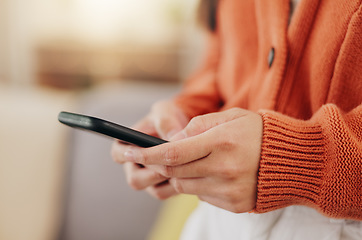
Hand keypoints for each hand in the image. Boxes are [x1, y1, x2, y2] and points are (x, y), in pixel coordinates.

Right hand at [111, 100, 188, 199]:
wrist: (185, 129)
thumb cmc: (168, 118)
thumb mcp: (165, 113)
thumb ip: (166, 122)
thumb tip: (171, 138)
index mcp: (127, 147)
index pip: (118, 154)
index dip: (126, 155)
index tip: (140, 150)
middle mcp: (136, 167)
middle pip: (136, 180)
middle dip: (155, 172)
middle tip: (171, 163)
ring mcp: (150, 180)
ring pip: (155, 190)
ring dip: (170, 180)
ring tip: (186, 165)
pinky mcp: (165, 187)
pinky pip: (169, 193)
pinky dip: (180, 185)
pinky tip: (193, 172)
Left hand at [122, 108, 262, 212]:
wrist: (295, 161)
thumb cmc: (260, 132)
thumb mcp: (231, 116)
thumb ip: (199, 126)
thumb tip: (174, 139)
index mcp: (222, 142)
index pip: (172, 152)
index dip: (146, 152)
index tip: (128, 149)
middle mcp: (224, 169)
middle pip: (173, 172)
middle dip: (156, 164)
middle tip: (147, 156)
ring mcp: (228, 190)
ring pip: (184, 185)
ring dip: (178, 173)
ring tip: (190, 160)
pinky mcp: (233, 204)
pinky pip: (201, 196)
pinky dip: (196, 184)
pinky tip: (209, 173)